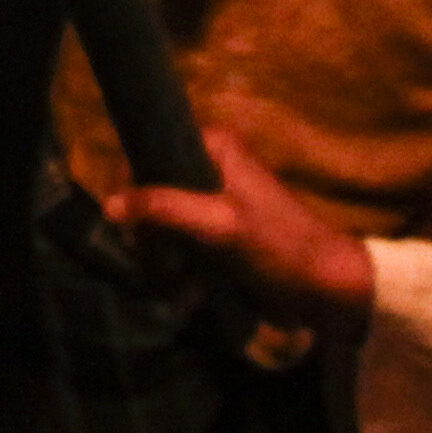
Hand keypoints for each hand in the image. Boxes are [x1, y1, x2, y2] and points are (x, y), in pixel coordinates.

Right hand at [107, 124, 374, 344]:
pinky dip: (174, 259)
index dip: (131, 183)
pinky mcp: (218, 229)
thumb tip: (108, 205)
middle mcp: (212, 163)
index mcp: (216, 146)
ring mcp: (214, 197)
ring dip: (159, 248)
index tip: (127, 223)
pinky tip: (181, 283)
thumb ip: (165, 209)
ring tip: (172, 277)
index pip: (150, 149)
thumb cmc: (278, 246)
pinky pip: (178, 237)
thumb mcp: (219, 225)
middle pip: (152, 185)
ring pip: (161, 216)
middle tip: (154, 257)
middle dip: (146, 225)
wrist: (324, 286)